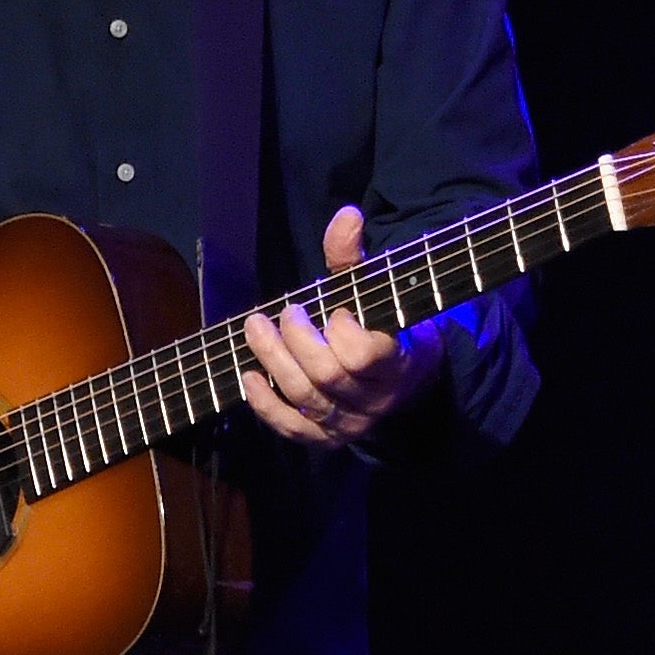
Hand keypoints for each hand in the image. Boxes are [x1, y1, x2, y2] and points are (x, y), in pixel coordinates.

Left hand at [239, 206, 448, 449]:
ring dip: (274, 361)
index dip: (342, 330)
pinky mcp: (326, 439)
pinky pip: (292, 428)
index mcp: (396, 363)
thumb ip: (355, 259)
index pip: (365, 355)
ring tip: (255, 329)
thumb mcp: (375, 292)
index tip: (334, 309)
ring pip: (306, 398)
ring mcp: (349, 423)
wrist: (405, 382)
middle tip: (284, 312)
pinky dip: (266, 404)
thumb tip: (346, 214)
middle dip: (296, 340)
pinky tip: (250, 376)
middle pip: (327, 375)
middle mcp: (374, 400)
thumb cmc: (384, 327)